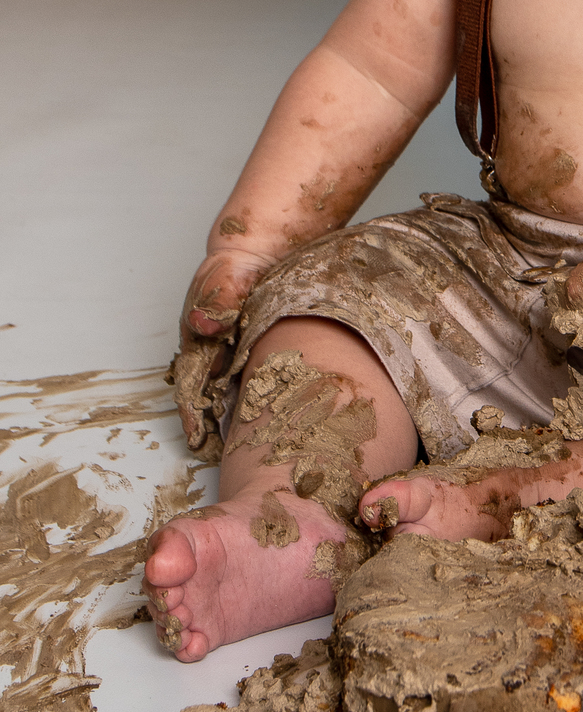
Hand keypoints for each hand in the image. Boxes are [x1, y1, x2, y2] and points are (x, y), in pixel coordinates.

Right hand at [172, 247, 276, 456]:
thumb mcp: (229, 278)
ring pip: (223, 393)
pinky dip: (248, 403)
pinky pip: (243, 383)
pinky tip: (263, 422)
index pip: (190, 382)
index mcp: (196, 338)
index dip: (191, 412)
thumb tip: (204, 324)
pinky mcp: (246, 353)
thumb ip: (218, 298)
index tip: (197, 437)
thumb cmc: (237, 267)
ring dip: (227, 420)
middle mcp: (207, 351)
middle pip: (203, 396)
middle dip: (207, 427)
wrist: (258, 255)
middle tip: (216, 456)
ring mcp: (226, 353)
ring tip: (235, 451)